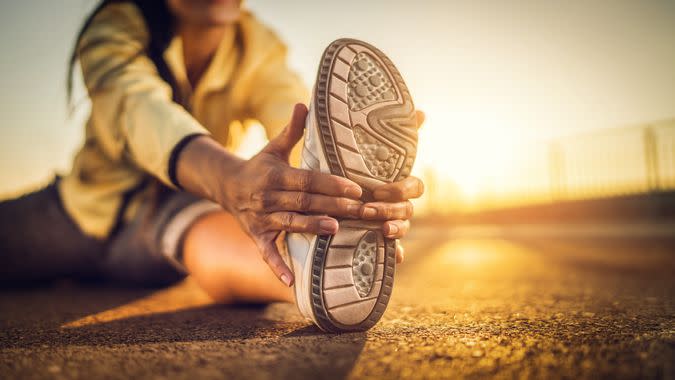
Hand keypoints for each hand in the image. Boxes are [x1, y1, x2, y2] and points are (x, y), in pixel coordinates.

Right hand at [215, 104, 366, 285]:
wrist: (226, 186)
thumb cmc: (260, 166)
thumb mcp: (273, 148)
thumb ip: (292, 130)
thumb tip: (305, 103)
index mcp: (275, 175)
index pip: (307, 179)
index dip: (330, 183)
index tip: (355, 186)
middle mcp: (268, 197)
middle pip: (304, 201)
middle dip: (333, 205)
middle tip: (361, 209)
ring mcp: (261, 219)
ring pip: (291, 223)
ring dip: (312, 226)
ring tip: (336, 229)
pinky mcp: (257, 237)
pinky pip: (267, 254)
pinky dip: (278, 267)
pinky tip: (291, 281)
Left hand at [358, 110, 425, 263]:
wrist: (331, 197)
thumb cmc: (350, 172)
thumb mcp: (360, 153)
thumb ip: (385, 134)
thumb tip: (422, 112)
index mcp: (396, 184)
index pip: (414, 187)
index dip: (401, 189)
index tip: (379, 189)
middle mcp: (397, 205)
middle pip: (408, 208)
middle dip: (390, 208)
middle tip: (367, 208)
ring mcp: (391, 224)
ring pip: (403, 227)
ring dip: (392, 227)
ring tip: (374, 226)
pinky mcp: (379, 241)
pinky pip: (394, 252)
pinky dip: (396, 255)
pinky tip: (394, 257)